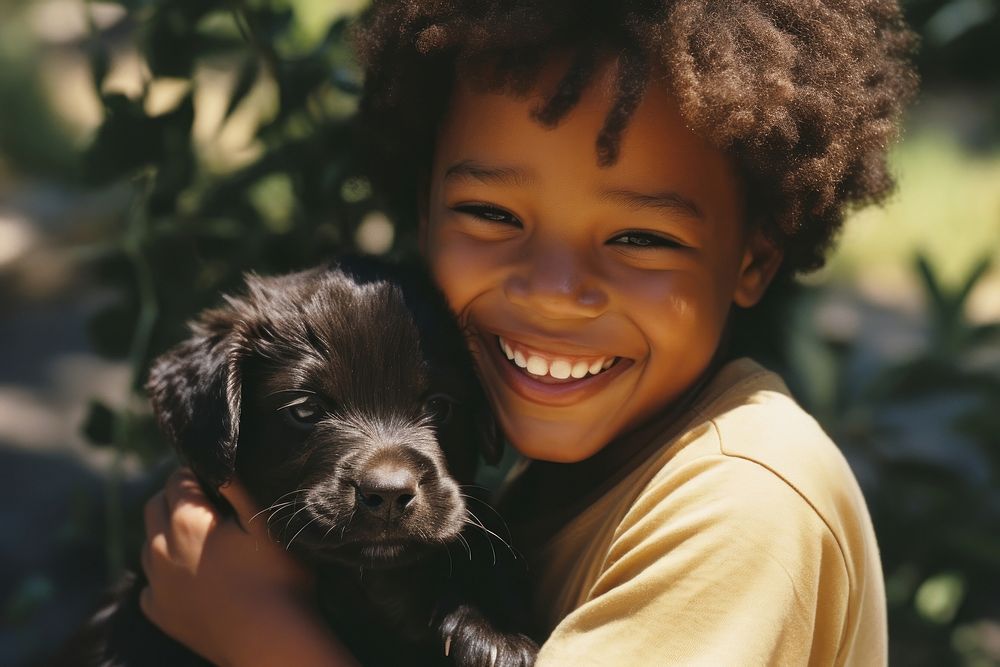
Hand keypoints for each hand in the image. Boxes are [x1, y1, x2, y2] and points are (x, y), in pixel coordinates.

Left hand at [140, 468, 357, 666]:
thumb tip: (219, 461)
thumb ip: (237, 487)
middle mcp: (160, 549)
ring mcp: (156, 584)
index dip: (197, 473)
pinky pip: (151, 582)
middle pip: (153, 506)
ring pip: (148, 543)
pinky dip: (163, 573)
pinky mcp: (159, 612)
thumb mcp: (265, 522)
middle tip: (207, 505)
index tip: (216, 482)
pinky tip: (190, 575)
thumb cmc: (276, 577)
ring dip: (166, 533)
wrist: (270, 641)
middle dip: (174, 498)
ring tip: (200, 539)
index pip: (177, 478)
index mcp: (186, 521)